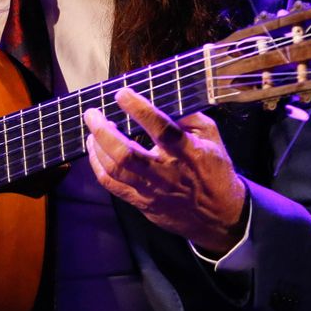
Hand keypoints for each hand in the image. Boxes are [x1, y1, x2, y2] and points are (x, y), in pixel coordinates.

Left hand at [84, 87, 248, 254]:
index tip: (121, 94)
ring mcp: (151, 191)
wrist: (218, 216)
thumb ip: (190, 117)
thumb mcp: (212, 138)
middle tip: (92, 113)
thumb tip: (164, 99)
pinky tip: (95, 151)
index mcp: (188, 153)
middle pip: (127, 154)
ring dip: (97, 147)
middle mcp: (166, 173)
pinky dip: (97, 166)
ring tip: (92, 130)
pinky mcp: (142, 203)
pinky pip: (112, 186)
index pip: (161, 129)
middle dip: (103, 131)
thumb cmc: (214, 170)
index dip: (139, 110)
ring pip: (115, 170)